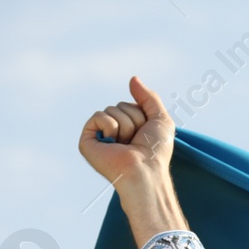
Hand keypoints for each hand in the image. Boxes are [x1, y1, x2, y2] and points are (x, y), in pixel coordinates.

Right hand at [78, 76, 188, 246]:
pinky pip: (98, 116)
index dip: (142, 116)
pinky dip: (110, 126)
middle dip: (133, 119)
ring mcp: (99, 136)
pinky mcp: (87, 141)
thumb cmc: (156, 151)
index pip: (129, 104)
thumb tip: (133, 79)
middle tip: (136, 141)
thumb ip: (149, 97)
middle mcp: (112, 131)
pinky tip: (113, 142)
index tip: (146, 134)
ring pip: (111, 110)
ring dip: (125, 125)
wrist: (145, 170)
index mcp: (127, 127)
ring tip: (126, 144)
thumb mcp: (161, 119)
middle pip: (120, 105)